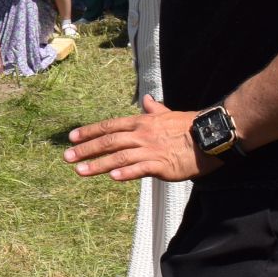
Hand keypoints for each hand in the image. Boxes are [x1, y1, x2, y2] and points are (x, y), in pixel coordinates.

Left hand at [63, 95, 218, 182]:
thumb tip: (146, 99)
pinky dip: (126, 172)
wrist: (210, 136)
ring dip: (97, 164)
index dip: (89, 131)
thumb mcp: (167, 114)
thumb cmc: (189, 126)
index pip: (109, 126)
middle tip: (67, 157)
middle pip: (108, 141)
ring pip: (118, 156)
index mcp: (141, 122)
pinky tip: (112, 177)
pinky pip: (140, 168)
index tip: (72, 138)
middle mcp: (141, 135)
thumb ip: (153, 109)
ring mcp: (150, 150)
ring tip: (79, 171)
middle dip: (85, 149)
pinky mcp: (161, 165)